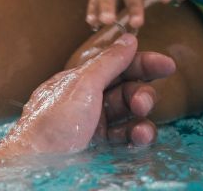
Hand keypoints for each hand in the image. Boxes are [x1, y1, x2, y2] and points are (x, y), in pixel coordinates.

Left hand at [2, 34, 176, 154]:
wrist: (34, 164)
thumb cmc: (53, 122)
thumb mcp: (83, 85)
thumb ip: (109, 61)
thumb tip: (129, 38)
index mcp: (81, 80)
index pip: (118, 65)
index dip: (143, 63)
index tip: (167, 66)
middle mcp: (89, 100)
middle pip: (127, 90)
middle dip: (141, 94)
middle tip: (143, 104)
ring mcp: (94, 125)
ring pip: (130, 116)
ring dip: (142, 119)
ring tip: (142, 128)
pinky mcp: (99, 148)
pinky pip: (126, 138)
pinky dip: (136, 137)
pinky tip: (139, 138)